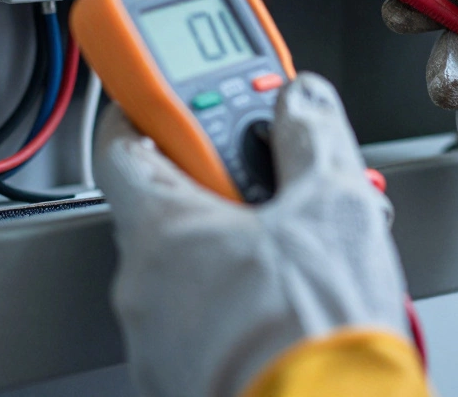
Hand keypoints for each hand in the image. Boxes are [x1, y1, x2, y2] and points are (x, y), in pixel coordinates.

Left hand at [94, 73, 408, 396]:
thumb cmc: (316, 333)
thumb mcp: (335, 206)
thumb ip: (310, 136)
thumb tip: (301, 102)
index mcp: (161, 230)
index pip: (121, 141)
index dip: (147, 105)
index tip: (169, 89)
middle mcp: (143, 286)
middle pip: (168, 204)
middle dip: (223, 182)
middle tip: (275, 175)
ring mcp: (157, 340)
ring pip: (188, 266)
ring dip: (236, 246)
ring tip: (300, 250)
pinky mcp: (181, 377)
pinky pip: (200, 318)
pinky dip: (236, 299)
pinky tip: (288, 302)